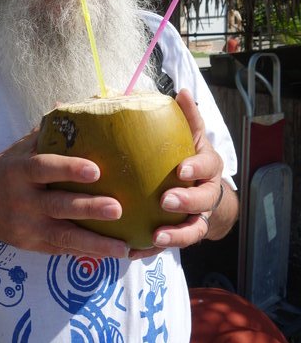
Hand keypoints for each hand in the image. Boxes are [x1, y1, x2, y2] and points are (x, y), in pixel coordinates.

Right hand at [0, 131, 127, 257]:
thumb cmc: (7, 171)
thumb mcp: (20, 148)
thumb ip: (47, 131)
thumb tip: (76, 103)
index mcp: (19, 172)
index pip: (44, 168)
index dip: (69, 169)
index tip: (96, 169)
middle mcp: (22, 201)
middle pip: (58, 205)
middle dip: (89, 208)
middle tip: (118, 208)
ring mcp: (27, 227)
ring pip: (63, 236)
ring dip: (95, 242)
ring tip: (123, 247)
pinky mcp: (32, 245)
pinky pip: (62, 250)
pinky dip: (87, 253)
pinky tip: (111, 255)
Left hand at [129, 88, 232, 259]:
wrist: (202, 189)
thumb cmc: (189, 155)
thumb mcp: (190, 136)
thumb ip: (186, 117)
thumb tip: (181, 91)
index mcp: (207, 166)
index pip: (208, 165)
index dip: (197, 167)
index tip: (181, 169)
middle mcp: (206, 192)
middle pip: (204, 200)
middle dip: (188, 201)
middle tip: (166, 201)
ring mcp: (198, 215)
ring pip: (193, 229)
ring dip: (176, 235)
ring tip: (155, 237)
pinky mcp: (184, 233)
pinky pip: (172, 245)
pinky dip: (154, 249)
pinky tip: (133, 250)